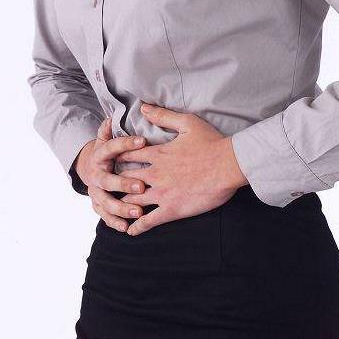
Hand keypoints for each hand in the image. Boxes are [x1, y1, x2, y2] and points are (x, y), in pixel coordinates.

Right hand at [75, 118, 147, 231]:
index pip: (112, 147)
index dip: (126, 144)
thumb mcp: (106, 138)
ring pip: (106, 202)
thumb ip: (109, 129)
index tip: (143, 141)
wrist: (88, 167)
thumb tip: (111, 116)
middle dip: (124, 184)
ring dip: (121, 208)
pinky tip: (127, 227)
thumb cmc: (107, 152)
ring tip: (139, 212)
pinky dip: (115, 222)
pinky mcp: (97, 204)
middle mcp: (95, 175)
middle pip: (107, 180)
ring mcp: (95, 191)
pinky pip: (105, 215)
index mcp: (100, 155)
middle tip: (141, 186)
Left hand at [117, 103, 247, 235]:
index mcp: (157, 154)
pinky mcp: (172, 209)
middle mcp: (154, 174)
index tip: (112, 162)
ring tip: (114, 208)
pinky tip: (130, 231)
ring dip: (122, 204)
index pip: (127, 156)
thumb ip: (163, 116)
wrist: (229, 165)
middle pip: (125, 179)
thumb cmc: (211, 143)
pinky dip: (137, 227)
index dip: (118, 159)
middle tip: (109, 187)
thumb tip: (143, 107)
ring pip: (132, 200)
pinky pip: (148, 221)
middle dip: (115, 182)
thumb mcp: (187, 122)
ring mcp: (161, 193)